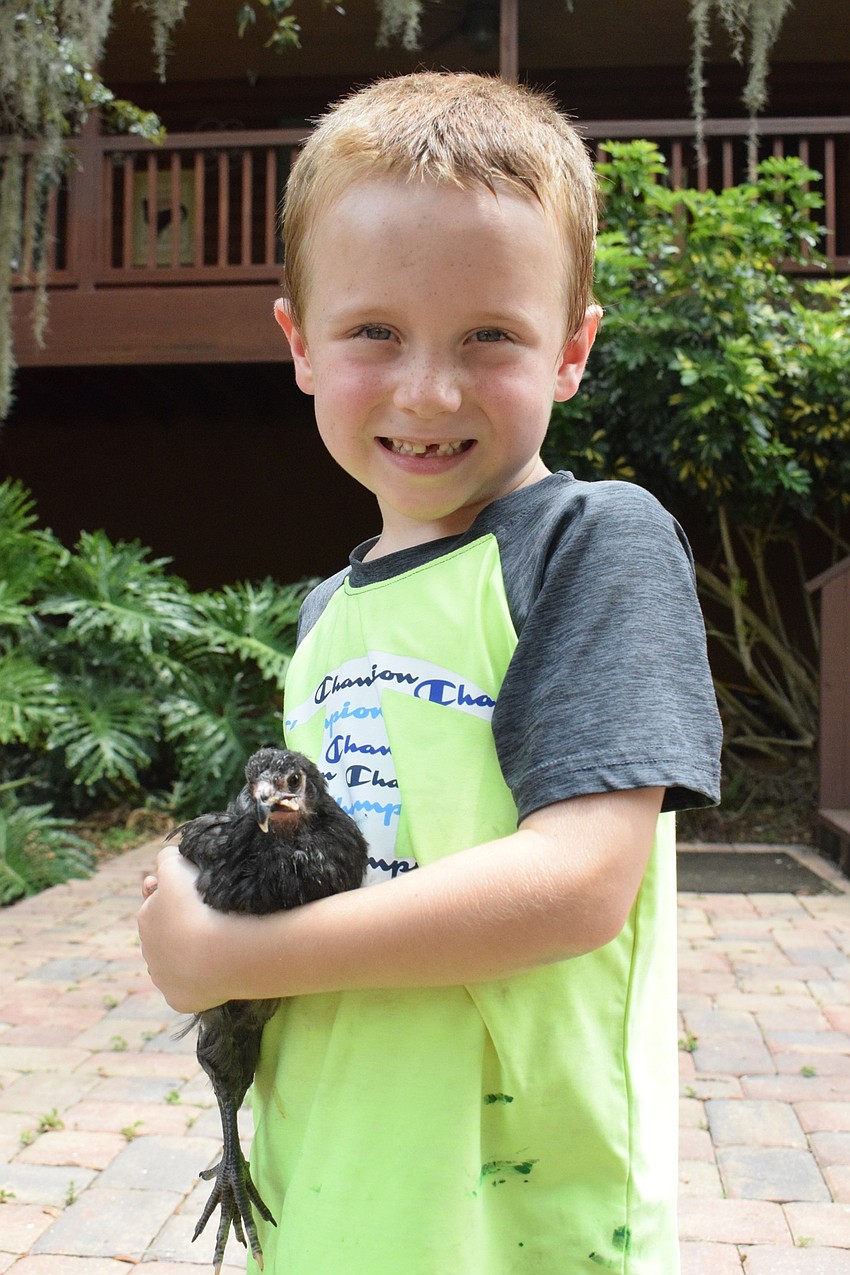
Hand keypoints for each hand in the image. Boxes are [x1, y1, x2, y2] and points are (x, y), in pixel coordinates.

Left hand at [137, 844, 223, 1012]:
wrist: (220, 954)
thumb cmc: (201, 905)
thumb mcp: (178, 867)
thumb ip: (168, 858)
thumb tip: (166, 857)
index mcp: (147, 915)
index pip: (158, 899)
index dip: (177, 894)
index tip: (198, 892)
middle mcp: (148, 947)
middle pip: (167, 931)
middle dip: (183, 925)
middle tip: (212, 918)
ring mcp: (162, 976)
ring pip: (177, 961)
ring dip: (192, 953)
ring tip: (220, 944)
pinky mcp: (177, 999)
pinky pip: (190, 988)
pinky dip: (201, 982)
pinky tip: (219, 972)